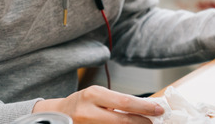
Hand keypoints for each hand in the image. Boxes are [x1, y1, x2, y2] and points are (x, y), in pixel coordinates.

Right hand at [32, 85, 163, 122]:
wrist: (56, 115)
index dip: (144, 107)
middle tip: (154, 122)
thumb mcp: (97, 95)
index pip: (125, 102)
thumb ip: (117, 101)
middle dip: (142, 122)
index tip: (159, 109)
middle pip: (122, 120)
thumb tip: (144, 107)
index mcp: (93, 94)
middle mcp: (88, 111)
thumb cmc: (81, 103)